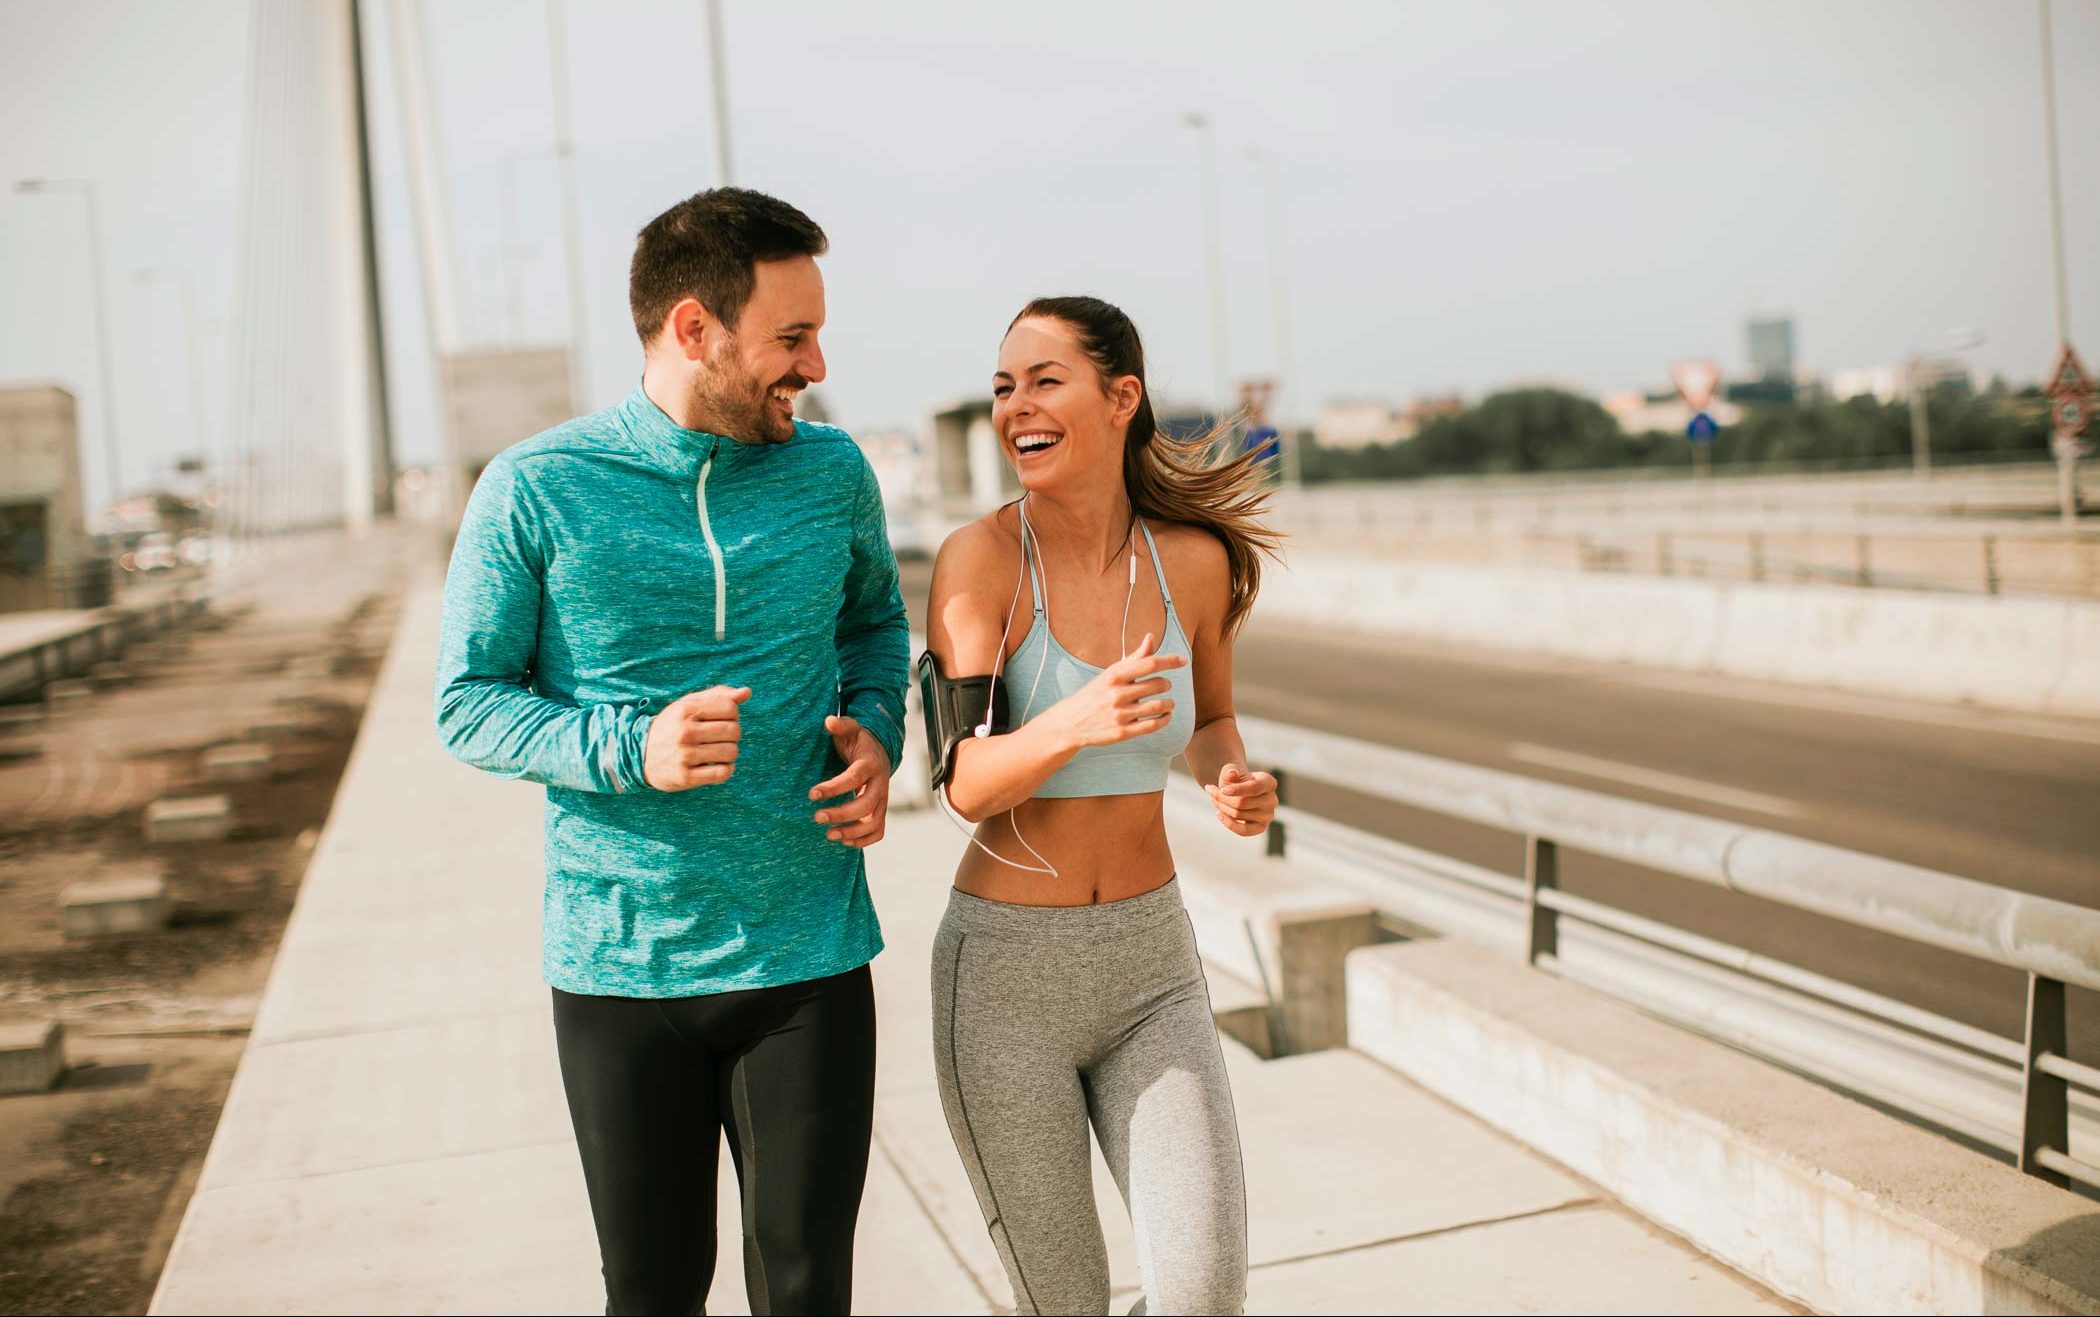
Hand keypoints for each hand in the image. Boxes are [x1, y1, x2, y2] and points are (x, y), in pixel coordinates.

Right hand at [643, 685, 747, 790]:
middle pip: (734, 731)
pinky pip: (723, 773)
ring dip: (730, 753)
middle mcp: (684, 732)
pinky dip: (726, 770)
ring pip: (731, 753)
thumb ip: (718, 695)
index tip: (722, 720)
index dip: (733, 715)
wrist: (638, 755)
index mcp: (686, 710)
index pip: (730, 709)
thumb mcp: (688, 705)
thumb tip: (746, 692)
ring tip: (717, 752)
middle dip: (733, 735)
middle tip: (720, 738)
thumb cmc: (672, 726)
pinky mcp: (685, 777)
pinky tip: (716, 766)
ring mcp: (684, 755)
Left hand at [809, 714, 891, 848]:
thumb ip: (841, 726)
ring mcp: (883, 800)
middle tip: (816, 817)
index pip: (854, 779)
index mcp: (871, 764)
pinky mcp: (881, 811)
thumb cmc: (859, 742)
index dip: (833, 788)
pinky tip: (844, 842)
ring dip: (852, 832)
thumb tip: (828, 721)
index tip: (811, 794)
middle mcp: (880, 784)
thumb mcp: (851, 730)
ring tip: (829, 835)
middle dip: (841, 814)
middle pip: (866, 805)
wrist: (879, 752)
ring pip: (874, 822)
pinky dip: (864, 840)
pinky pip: (879, 831)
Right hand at [1037, 632, 1185, 750]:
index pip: (1149, 663)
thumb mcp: (1111, 674)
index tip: (1183, 660)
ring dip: (1169, 704)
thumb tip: (1151, 638)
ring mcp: (1120, 714)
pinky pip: (1153, 725)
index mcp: (1114, 675)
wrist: (1070, 722)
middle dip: (1166, 684)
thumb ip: (1134, 658)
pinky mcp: (1122, 732)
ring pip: (1159, 706)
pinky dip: (1165, 719)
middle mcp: (1117, 694)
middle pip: (1158, 685)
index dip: (1170, 661)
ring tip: (1168, 703)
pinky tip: (1166, 716)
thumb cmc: (1096, 693)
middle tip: (1164, 685)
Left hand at [1204, 763, 1276, 836]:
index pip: (1254, 788)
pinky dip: (1228, 823)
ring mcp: (1268, 815)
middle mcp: (1272, 800)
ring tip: (1213, 798)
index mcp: (1269, 783)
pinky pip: (1243, 830)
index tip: (1222, 790)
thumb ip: (1231, 771)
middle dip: (1222, 798)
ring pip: (1238, 814)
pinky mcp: (1260, 827)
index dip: (1237, 790)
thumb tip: (1231, 773)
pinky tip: (1218, 814)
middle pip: (1242, 803)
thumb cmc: (1235, 780)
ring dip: (1221, 807)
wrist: (1236, 791)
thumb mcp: (1231, 771)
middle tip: (1210, 791)